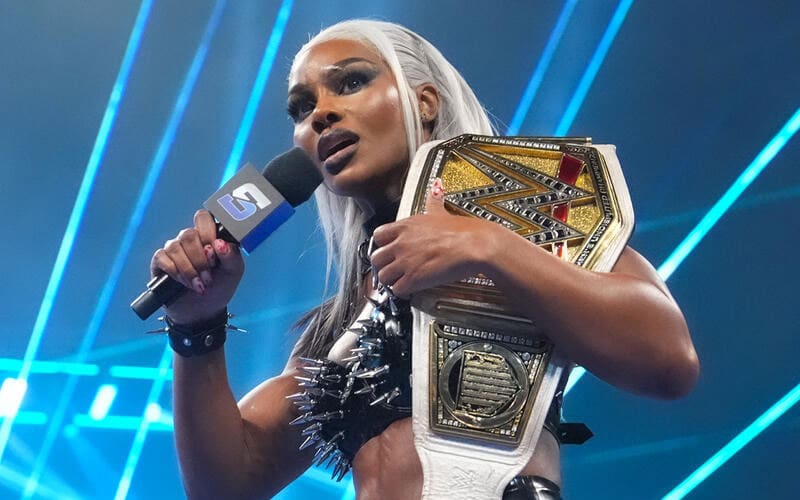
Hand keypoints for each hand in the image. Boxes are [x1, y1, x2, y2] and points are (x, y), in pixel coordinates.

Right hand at [149, 210, 244, 323]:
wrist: (203, 311)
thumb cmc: (220, 287)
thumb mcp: (234, 272)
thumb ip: (232, 255)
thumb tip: (220, 243)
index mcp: (208, 236)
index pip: (203, 218)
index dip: (208, 231)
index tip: (216, 251)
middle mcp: (190, 240)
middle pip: (189, 234)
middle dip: (200, 259)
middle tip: (208, 276)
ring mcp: (174, 249)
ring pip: (176, 247)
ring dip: (189, 269)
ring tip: (199, 285)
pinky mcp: (160, 262)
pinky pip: (162, 257)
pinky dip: (175, 272)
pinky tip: (183, 283)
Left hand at [370, 179, 493, 297]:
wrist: (475, 245)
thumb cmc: (462, 230)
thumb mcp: (442, 211)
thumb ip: (433, 201)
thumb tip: (436, 187)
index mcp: (405, 226)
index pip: (377, 236)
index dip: (382, 245)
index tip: (389, 250)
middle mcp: (401, 243)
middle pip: (376, 258)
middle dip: (383, 265)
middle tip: (393, 268)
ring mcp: (406, 261)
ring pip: (383, 276)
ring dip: (391, 280)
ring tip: (401, 280)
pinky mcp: (414, 278)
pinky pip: (396, 289)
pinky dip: (402, 291)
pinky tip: (411, 288)